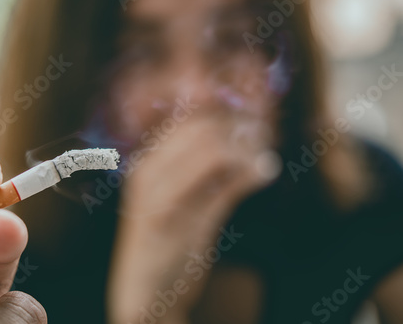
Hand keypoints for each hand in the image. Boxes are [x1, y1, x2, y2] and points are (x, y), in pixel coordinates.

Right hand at [108, 106, 278, 323]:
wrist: (142, 295)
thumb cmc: (164, 245)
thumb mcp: (177, 202)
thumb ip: (205, 172)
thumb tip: (241, 138)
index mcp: (144, 163)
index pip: (188, 119)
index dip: (224, 113)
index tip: (250, 120)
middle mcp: (147, 173)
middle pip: (202, 128)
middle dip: (240, 125)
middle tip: (264, 133)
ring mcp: (159, 196)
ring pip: (213, 150)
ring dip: (248, 147)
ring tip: (265, 155)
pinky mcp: (179, 222)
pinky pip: (223, 185)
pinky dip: (251, 173)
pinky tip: (266, 171)